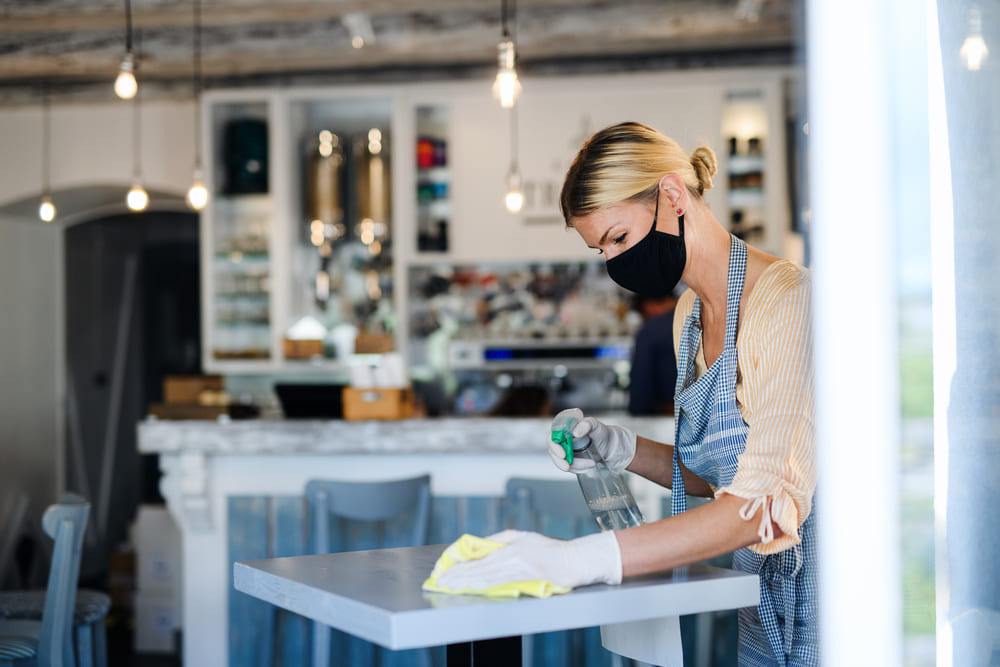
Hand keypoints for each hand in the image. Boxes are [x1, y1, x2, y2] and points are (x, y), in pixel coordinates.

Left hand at [434, 530, 621, 590]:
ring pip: (487, 577)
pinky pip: (501, 585)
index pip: (479, 555)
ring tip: (450, 587)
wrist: (577, 559)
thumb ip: (501, 540)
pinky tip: (473, 591)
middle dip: (457, 575)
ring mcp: (520, 567)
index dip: (460, 563)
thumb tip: (480, 546)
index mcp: (510, 544)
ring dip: (466, 582)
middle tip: (439, 581)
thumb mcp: (524, 537)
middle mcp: (513, 555)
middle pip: (479, 567)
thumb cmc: (551, 549)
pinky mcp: (529, 579)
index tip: (444, 569)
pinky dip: (484, 588)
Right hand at [548, 415, 636, 472]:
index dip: (554, 446)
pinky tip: (587, 467)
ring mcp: (566, 450)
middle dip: (559, 461)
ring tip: (590, 464)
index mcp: (566, 428)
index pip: (553, 436)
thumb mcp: (596, 425)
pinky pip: (568, 467)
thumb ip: (586, 425)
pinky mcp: (571, 460)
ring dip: (572, 466)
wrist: (611, 446)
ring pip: (560, 461)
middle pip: (553, 451)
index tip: (563, 454)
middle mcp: (564, 439)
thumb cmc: (602, 433)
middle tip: (568, 466)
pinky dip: (576, 469)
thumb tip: (575, 433)